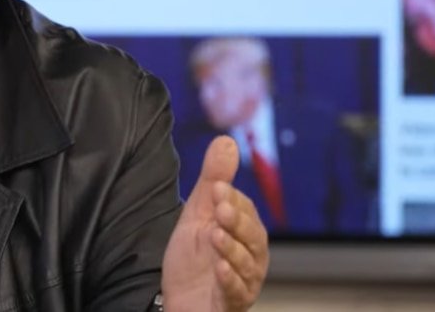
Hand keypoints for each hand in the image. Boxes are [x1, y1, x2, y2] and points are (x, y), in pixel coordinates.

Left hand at [161, 136, 268, 310]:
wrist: (181, 299)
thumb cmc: (194, 258)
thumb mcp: (199, 214)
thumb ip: (213, 180)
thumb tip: (227, 140)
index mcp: (245, 234)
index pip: (245, 211)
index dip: (231, 199)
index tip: (216, 187)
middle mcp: (251, 257)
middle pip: (253, 238)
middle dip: (237, 222)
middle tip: (220, 209)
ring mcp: (243, 281)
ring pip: (246, 264)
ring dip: (232, 249)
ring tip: (216, 236)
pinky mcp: (231, 303)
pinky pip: (236, 293)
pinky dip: (229, 281)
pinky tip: (220, 269)